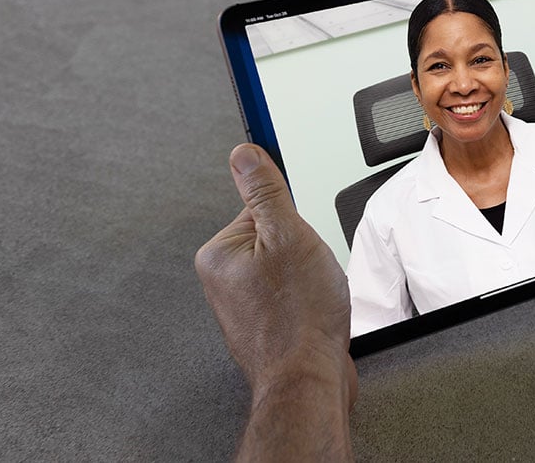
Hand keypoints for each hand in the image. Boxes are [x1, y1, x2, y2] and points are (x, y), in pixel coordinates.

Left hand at [195, 144, 355, 403]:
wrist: (309, 379)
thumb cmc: (299, 318)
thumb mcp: (288, 235)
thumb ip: (266, 191)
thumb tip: (245, 154)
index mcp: (219, 253)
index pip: (260, 207)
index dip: (291, 219)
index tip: (298, 230)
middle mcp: (223, 279)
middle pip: (275, 238)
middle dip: (304, 250)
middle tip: (310, 271)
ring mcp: (243, 305)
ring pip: (288, 268)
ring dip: (310, 276)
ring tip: (314, 296)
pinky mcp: (264, 324)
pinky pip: (292, 295)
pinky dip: (310, 299)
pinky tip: (315, 312)